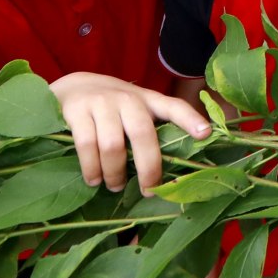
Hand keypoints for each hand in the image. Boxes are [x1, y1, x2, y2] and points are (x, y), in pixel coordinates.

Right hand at [48, 73, 212, 195]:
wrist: (72, 86)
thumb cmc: (112, 107)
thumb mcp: (136, 110)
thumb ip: (152, 130)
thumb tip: (173, 166)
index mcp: (148, 100)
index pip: (174, 107)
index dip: (190, 120)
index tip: (206, 134)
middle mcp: (128, 98)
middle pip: (143, 135)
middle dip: (148, 168)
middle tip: (149, 191)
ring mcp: (102, 103)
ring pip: (113, 146)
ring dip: (115, 173)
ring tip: (116, 186)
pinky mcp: (77, 110)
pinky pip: (87, 146)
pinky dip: (92, 169)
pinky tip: (94, 179)